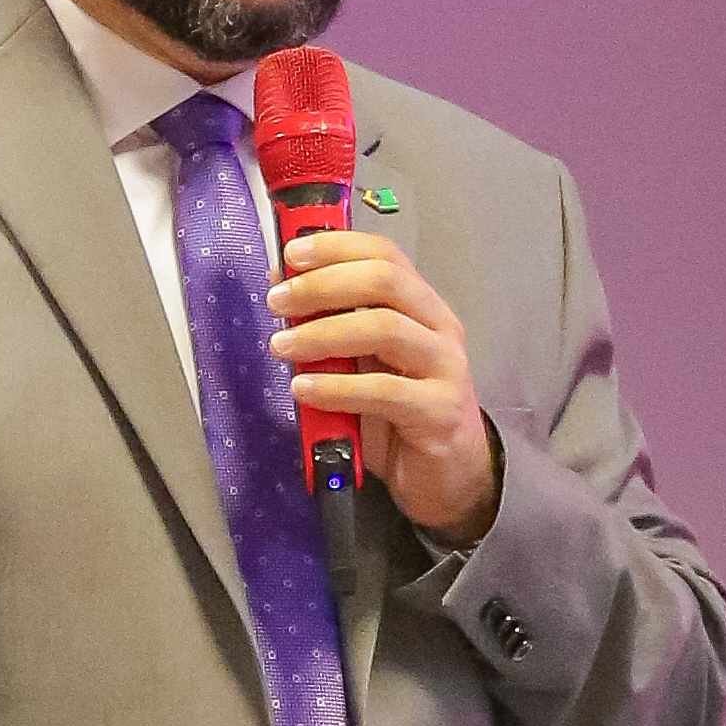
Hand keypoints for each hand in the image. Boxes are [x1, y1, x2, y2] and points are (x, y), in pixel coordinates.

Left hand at [268, 228, 498, 543]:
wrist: (447, 478)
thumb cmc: (400, 416)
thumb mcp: (362, 364)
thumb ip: (334, 328)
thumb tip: (285, 288)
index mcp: (422, 307)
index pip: (386, 255)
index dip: (337, 247)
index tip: (291, 254)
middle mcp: (439, 328)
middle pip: (384, 281)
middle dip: (323, 284)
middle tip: (278, 301)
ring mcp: (445, 368)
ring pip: (384, 328)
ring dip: (323, 333)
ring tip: (282, 347)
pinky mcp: (439, 412)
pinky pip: (383, 391)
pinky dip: (336, 388)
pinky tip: (304, 390)